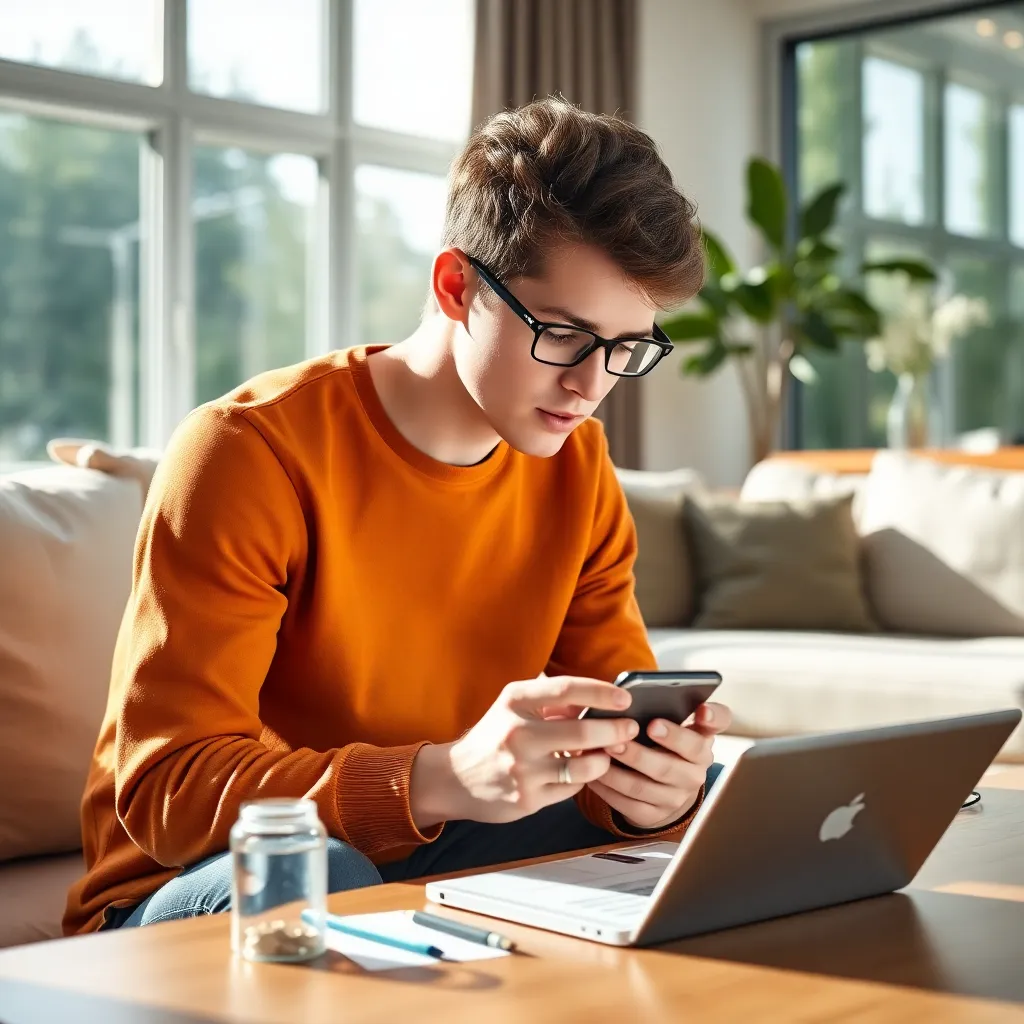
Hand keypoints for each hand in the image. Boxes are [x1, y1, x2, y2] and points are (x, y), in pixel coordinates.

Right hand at [409, 676, 640, 827]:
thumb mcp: (515, 707)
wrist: (455, 778)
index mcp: (515, 701)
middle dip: (615, 730)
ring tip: (608, 754)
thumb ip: (552, 701)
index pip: (566, 690)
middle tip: (631, 728)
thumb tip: (597, 699)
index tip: (624, 699)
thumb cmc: (495, 736)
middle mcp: (518, 733)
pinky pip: (571, 789)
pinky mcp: (526, 799)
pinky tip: (581, 772)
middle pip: (583, 732)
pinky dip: (582, 779)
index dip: (601, 693)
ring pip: (583, 766)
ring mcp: (522, 769)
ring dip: (603, 760)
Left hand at [586, 702, 732, 830]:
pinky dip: (607, 789)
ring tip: (599, 753)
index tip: (697, 710)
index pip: (714, 727)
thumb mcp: (677, 725)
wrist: (668, 787)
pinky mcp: (652, 815)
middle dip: (640, 753)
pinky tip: (592, 773)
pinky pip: (626, 804)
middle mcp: (694, 773)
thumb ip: (671, 706)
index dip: (709, 718)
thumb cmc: (667, 744)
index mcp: (702, 743)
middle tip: (618, 738)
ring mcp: (674, 798)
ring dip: (617, 771)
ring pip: (642, 787)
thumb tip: (639, 693)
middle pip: (668, 766)